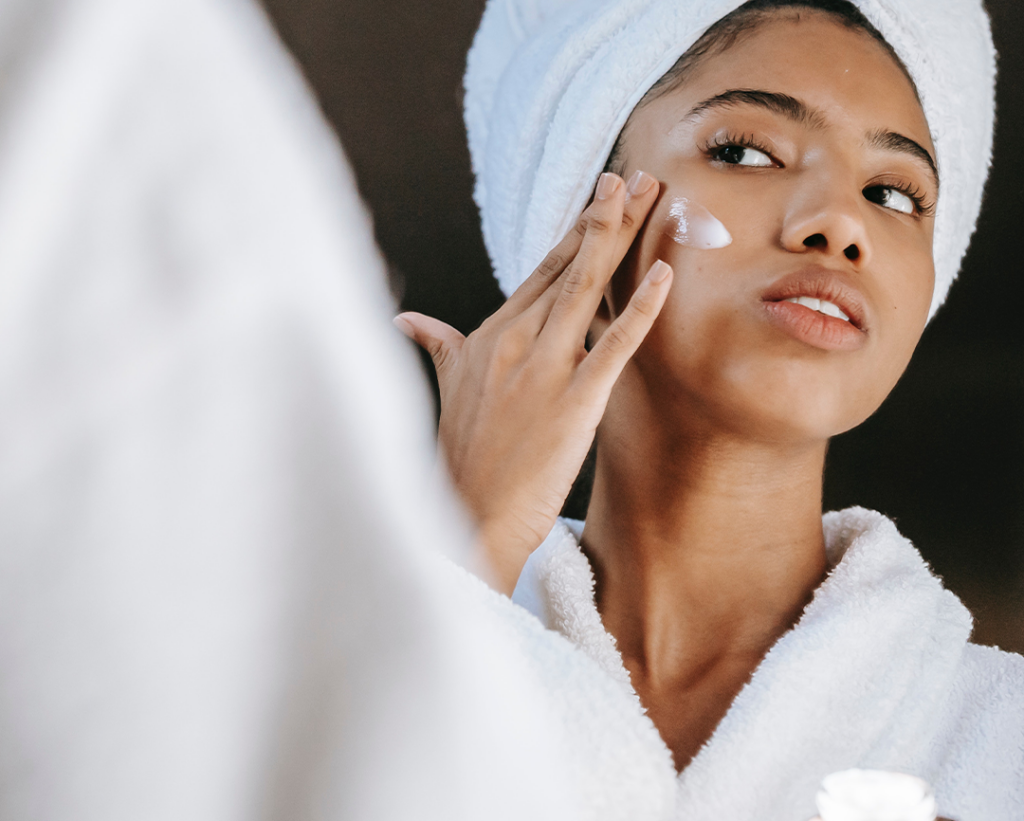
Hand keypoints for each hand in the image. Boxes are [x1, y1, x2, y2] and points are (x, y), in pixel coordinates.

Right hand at [395, 170, 670, 593]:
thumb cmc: (459, 457)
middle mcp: (516, 340)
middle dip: (605, 217)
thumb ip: (438, 344)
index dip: (575, 231)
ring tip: (650, 195)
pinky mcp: (574, 400)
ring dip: (621, 237)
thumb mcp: (448, 388)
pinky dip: (642, 307)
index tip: (600, 195)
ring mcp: (544, 368)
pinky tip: (667, 273)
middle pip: (570, 265)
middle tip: (637, 175)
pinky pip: (614, 344)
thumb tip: (406, 320)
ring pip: (589, 287)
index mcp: (491, 334)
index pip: (541, 270)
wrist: (466, 515)